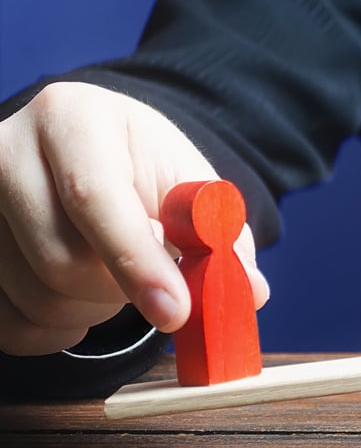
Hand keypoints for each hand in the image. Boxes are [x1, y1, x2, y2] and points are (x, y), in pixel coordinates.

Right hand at [0, 82, 268, 355]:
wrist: (99, 157)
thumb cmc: (149, 172)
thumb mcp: (194, 189)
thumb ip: (223, 238)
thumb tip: (249, 291)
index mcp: (73, 117)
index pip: (93, 196)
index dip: (136, 261)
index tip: (176, 311)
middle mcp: (5, 149)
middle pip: (59, 258)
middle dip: (120, 292)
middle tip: (156, 286)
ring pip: (33, 296)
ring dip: (91, 312)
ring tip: (117, 282)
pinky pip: (4, 322)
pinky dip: (52, 330)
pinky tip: (79, 303)